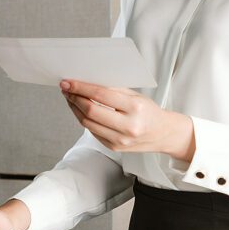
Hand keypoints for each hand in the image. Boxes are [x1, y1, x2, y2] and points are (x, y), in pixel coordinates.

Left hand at [60, 80, 195, 160]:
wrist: (162, 134)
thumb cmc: (148, 111)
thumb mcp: (135, 95)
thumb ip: (112, 90)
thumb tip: (86, 82)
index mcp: (135, 108)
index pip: (100, 95)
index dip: (80, 87)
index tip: (68, 82)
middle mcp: (127, 126)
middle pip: (90, 111)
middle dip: (74, 97)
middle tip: (66, 88)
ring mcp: (120, 139)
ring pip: (87, 122)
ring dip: (74, 108)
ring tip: (70, 97)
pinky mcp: (113, 147)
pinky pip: (92, 131)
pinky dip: (83, 118)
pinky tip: (79, 109)